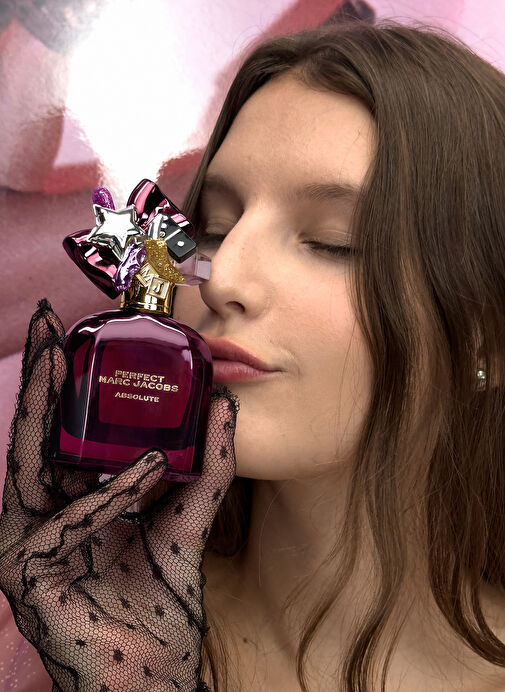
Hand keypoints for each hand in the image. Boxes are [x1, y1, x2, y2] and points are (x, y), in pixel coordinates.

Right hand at [0, 299, 238, 691]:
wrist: (152, 676)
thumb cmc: (157, 602)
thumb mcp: (185, 520)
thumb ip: (204, 466)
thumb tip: (223, 404)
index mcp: (74, 503)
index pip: (65, 436)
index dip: (66, 386)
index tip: (78, 337)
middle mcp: (44, 516)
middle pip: (37, 438)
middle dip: (42, 380)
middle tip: (50, 325)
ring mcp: (28, 544)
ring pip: (30, 465)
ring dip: (43, 409)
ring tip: (57, 357)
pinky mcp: (26, 574)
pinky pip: (66, 521)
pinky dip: (106, 496)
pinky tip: (143, 472)